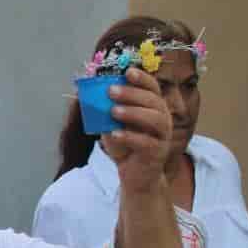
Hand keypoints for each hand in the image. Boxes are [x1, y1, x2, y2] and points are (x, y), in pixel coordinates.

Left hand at [98, 67, 173, 191]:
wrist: (135, 176)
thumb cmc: (125, 146)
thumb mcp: (112, 126)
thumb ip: (105, 113)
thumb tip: (84, 96)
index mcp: (154, 108)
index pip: (153, 88)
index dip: (143, 78)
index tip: (128, 71)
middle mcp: (163, 119)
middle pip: (153, 101)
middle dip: (132, 93)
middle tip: (111, 91)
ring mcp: (163, 136)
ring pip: (155, 119)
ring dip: (133, 112)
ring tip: (113, 111)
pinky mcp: (157, 153)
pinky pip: (147, 143)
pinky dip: (131, 136)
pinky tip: (115, 134)